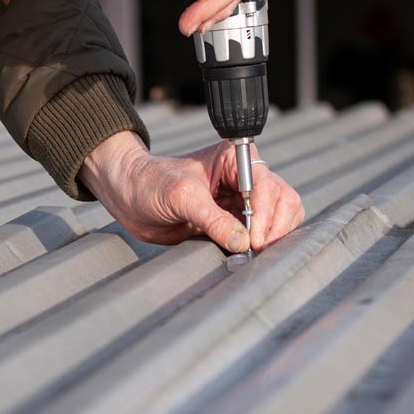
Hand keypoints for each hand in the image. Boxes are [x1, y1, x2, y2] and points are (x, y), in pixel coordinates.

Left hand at [79, 131, 304, 252]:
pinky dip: (260, 247)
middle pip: (283, 201)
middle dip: (274, 227)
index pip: (267, 185)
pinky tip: (246, 254)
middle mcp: (244, 178)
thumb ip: (212, 219)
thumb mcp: (182, 197)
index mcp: (235, 159)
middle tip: (256, 249)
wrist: (130, 197)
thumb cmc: (151, 183)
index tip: (252, 237)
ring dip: (271, 238)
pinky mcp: (234, 223)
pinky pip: (260, 235)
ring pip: (278, 219)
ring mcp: (241, 202)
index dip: (264, 213)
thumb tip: (241, 242)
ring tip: (252, 254)